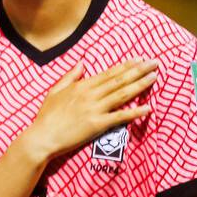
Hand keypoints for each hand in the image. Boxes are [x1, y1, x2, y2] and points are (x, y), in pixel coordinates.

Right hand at [22, 59, 155, 162]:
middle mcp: (90, 95)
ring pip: (122, 94)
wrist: (42, 137)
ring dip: (140, 85)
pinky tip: (148, 108)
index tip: (140, 59)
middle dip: (139, 70)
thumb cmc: (46, 116)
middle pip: (119, 80)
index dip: (126, 65)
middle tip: (155, 63)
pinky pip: (120, 117)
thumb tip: (82, 62)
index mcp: (81, 86)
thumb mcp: (55, 91)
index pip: (108, 73)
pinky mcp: (97, 125)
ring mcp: (95, 109)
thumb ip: (70, 76)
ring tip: (154, 77)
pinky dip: (135, 112)